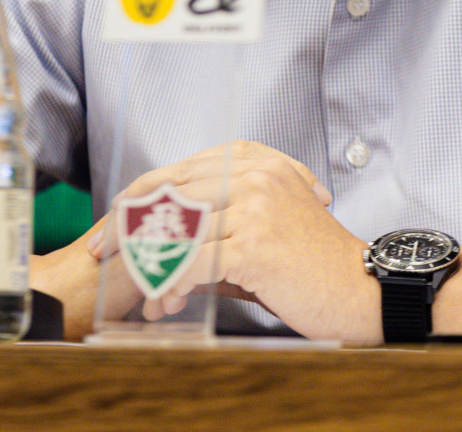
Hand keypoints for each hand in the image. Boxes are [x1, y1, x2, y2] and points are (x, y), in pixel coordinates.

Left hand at [87, 140, 380, 344]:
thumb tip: (161, 243)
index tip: (112, 225)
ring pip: (176, 232)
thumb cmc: (311, 262)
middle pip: (167, 193)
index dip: (138, 198)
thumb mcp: (261, 227)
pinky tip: (165, 303)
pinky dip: (171, 286)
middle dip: (128, 227)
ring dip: (152, 267)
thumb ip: (214, 224)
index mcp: (252, 160)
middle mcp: (252, 173)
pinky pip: (192, 264)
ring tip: (144, 294)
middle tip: (102, 253)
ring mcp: (253, 205)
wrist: (359, 287)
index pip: (177, 170)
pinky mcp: (253, 243)